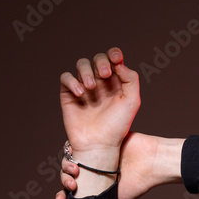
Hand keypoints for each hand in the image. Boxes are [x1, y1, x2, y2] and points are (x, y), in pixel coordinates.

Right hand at [56, 47, 139, 198]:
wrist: (100, 144)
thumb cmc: (117, 126)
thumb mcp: (132, 101)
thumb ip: (130, 78)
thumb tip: (118, 62)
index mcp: (116, 82)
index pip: (113, 59)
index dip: (113, 53)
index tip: (116, 58)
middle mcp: (100, 83)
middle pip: (97, 59)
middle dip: (101, 62)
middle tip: (105, 75)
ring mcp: (84, 87)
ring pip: (81, 64)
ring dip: (86, 71)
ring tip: (91, 87)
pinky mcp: (69, 94)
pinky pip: (66, 77)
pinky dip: (72, 81)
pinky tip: (81, 93)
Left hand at [57, 131, 164, 198]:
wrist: (149, 163)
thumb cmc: (137, 184)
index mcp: (94, 184)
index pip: (73, 190)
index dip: (63, 195)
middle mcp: (91, 169)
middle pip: (68, 174)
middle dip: (65, 180)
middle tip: (71, 185)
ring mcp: (93, 154)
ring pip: (69, 159)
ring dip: (66, 167)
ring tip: (74, 171)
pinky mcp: (96, 140)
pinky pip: (76, 142)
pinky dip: (70, 148)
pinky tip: (72, 155)